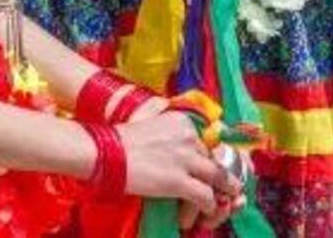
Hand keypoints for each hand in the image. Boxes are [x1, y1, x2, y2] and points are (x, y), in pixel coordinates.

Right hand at [117, 111, 233, 220]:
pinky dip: (209, 204)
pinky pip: (204, 194)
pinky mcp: (178, 181)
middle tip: (224, 184)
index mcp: (183, 122)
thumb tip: (168, 138)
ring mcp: (185, 159)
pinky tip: (208, 209)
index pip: (203, 143)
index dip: (205, 158)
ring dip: (224, 188)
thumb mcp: (149, 124)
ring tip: (227, 197)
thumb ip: (166, 131)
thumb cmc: (118, 141)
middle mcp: (189, 137)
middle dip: (216, 173)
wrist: (105, 152)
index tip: (206, 166)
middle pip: (211, 158)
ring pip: (216, 176)